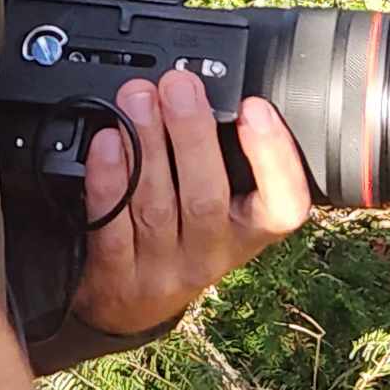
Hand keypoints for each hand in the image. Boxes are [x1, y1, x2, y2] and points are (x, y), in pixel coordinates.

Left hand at [71, 70, 312, 338]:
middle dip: (191, 133)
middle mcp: (210, 254)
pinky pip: (112, 227)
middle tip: (178, 85)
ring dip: (146, 145)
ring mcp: (162, 270)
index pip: (283, 205)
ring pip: (157, 207)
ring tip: (137, 98)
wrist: (130, 304)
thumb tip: (204, 85)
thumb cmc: (181, 235)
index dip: (274, 156)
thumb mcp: (220, 205)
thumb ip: (220, 152)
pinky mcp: (117, 275)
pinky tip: (106, 143)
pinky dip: (108, 180)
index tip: (254, 107)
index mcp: (247, 231)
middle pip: (207, 198)